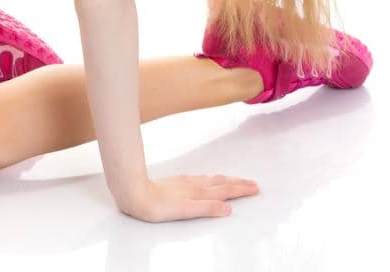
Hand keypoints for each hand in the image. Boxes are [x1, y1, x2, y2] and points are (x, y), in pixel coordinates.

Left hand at [117, 172, 260, 222]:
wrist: (135, 193)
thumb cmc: (157, 205)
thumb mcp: (185, 210)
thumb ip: (207, 208)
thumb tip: (228, 209)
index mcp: (198, 192)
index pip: (225, 190)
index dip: (241, 190)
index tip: (255, 188)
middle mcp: (194, 185)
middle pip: (221, 183)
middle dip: (238, 183)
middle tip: (253, 184)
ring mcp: (185, 182)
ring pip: (211, 180)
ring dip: (227, 180)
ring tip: (236, 180)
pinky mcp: (176, 182)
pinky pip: (200, 179)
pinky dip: (211, 179)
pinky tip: (207, 180)